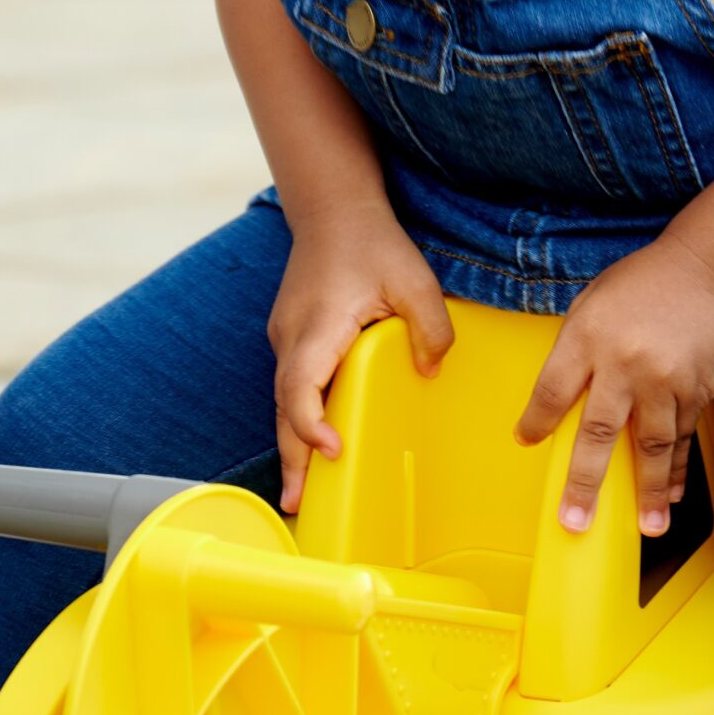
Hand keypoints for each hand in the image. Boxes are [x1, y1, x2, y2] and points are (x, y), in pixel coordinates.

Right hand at [267, 199, 454, 512]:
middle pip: (283, 407)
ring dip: (292, 444)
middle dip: (291, 458)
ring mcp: (286, 339)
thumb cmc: (372, 243)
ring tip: (301, 493)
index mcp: (318, 326)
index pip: (300, 385)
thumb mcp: (415, 279)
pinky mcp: (292, 339)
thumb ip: (430, 327)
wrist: (333, 209)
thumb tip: (429, 372)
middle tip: (297, 505)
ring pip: (283, 400)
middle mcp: (292, 338)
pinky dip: (297, 419)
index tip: (332, 449)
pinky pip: (292, 386)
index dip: (309, 422)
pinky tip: (312, 445)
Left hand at [515, 232, 713, 538]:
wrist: (707, 271)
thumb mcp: (590, 305)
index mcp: (589, 336)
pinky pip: (684, 437)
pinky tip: (671, 496)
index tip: (526, 442)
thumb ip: (573, 352)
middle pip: (600, 431)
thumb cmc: (639, 286)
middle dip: (585, 481)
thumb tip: (556, 404)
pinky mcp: (698, 389)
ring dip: (649, 491)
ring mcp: (666, 379)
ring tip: (647, 528)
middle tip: (575, 521)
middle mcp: (626, 363)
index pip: (553, 390)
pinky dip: (677, 469)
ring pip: (653, 445)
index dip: (537, 421)